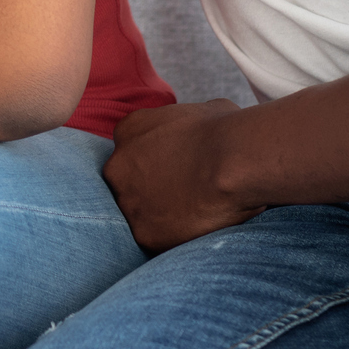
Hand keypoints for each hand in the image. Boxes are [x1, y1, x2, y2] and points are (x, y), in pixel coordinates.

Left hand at [103, 99, 262, 253]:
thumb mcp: (205, 109)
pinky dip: (174, 238)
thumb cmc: (225, 131)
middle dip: (150, 189)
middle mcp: (117, 167)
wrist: (231, 161)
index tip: (177, 170)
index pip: (132, 150)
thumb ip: (191, 120)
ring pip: (140, 214)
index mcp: (128, 131)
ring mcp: (128, 202)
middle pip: (127, 183)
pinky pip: (156, 239)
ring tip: (194, 214)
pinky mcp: (143, 233)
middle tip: (183, 195)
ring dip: (161, 216)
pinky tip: (196, 230)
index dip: (155, 161)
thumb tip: (207, 125)